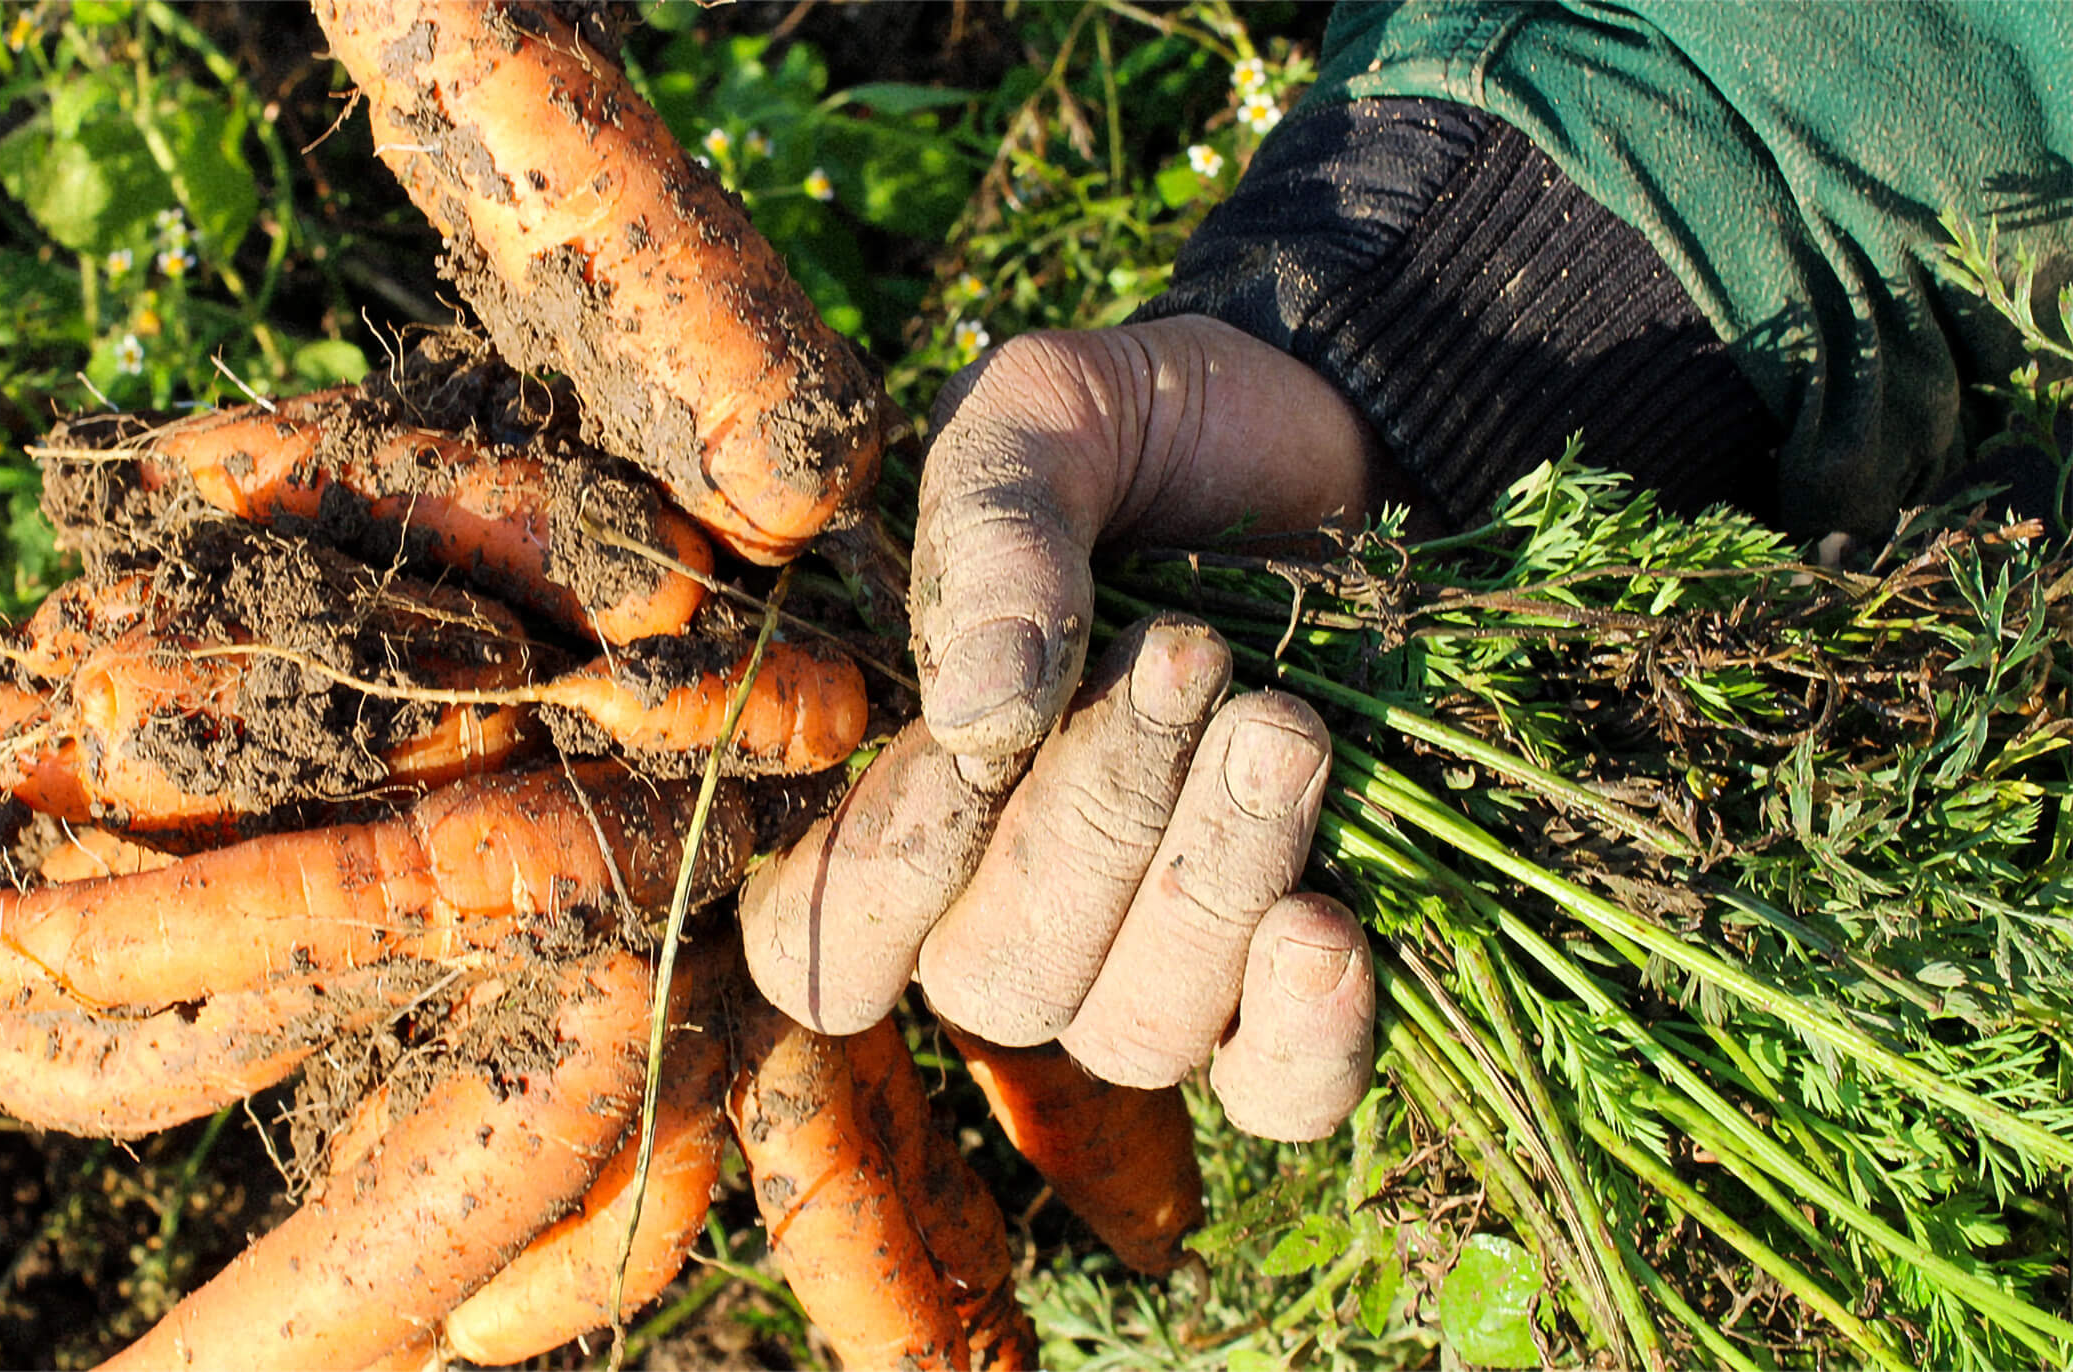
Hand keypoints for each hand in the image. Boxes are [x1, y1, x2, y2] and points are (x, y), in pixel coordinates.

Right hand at [742, 316, 1382, 1140]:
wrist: (1354, 425)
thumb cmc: (1164, 431)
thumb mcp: (1048, 416)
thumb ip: (990, 531)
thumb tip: (977, 709)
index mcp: (908, 796)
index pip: (821, 943)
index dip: (888, 870)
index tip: (978, 732)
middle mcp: (1012, 911)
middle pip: (1001, 982)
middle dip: (1094, 825)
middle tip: (1190, 656)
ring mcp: (1157, 962)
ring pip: (1139, 1032)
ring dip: (1207, 889)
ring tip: (1284, 730)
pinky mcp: (1299, 980)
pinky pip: (1281, 1098)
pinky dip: (1304, 1037)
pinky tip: (1329, 929)